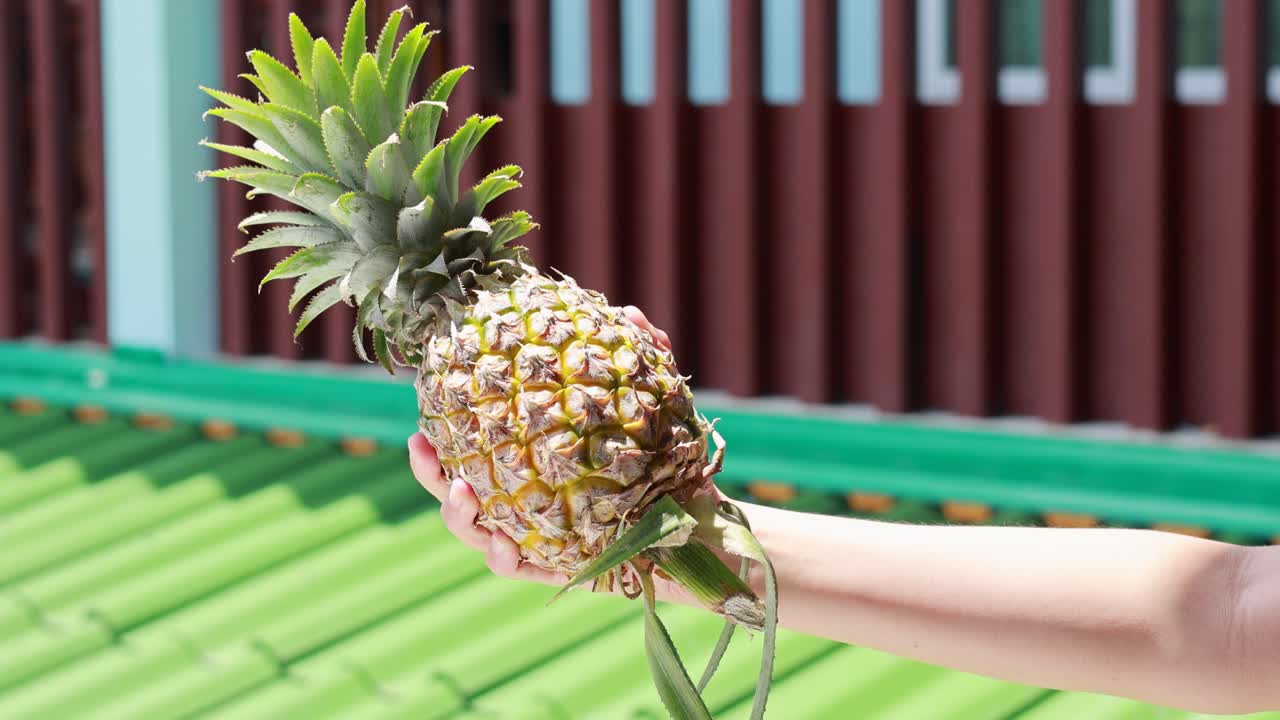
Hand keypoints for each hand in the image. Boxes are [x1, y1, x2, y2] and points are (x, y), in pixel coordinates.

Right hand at [407, 305, 673, 586]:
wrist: (700, 518)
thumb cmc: (664, 455)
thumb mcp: (653, 403)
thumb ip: (643, 359)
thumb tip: (634, 316)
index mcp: (526, 459)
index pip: (473, 441)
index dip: (444, 421)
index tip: (427, 392)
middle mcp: (520, 497)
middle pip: (457, 486)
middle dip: (431, 470)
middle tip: (420, 445)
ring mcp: (532, 536)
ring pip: (476, 531)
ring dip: (459, 514)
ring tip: (461, 493)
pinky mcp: (554, 569)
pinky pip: (518, 568)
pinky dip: (505, 558)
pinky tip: (505, 546)